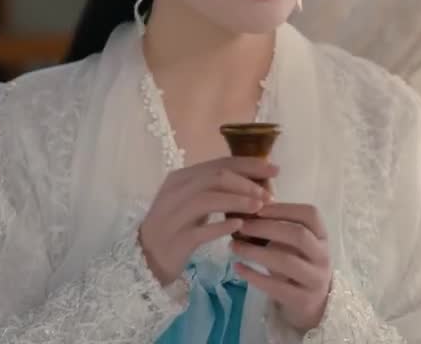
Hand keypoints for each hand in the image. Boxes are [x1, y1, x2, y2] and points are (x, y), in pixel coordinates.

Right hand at [137, 157, 277, 285]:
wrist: (146, 257)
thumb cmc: (177, 226)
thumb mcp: (193, 201)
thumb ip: (216, 188)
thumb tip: (255, 180)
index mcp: (180, 178)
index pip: (219, 163)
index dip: (249, 164)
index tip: (275, 169)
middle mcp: (174, 192)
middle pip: (215, 177)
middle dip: (247, 183)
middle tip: (269, 194)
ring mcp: (173, 215)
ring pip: (208, 199)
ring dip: (238, 201)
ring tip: (260, 207)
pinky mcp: (176, 239)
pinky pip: (201, 230)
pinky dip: (222, 226)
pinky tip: (239, 227)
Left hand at [230, 203, 332, 331]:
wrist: (314, 300)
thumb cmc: (299, 262)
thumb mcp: (294, 241)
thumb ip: (278, 224)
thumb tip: (248, 204)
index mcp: (322, 235)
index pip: (310, 214)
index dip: (283, 209)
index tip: (257, 208)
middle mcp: (322, 255)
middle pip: (298, 235)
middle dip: (266, 228)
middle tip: (241, 226)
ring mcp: (315, 279)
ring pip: (286, 261)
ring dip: (256, 252)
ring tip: (234, 246)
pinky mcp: (303, 299)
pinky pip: (276, 287)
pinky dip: (254, 276)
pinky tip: (237, 267)